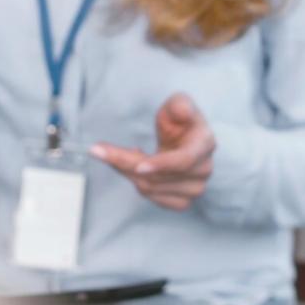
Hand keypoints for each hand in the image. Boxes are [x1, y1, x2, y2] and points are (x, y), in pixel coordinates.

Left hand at [91, 93, 215, 211]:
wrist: (183, 140)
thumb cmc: (179, 121)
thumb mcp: (177, 103)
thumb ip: (179, 104)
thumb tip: (183, 110)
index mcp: (205, 144)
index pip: (184, 161)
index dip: (161, 164)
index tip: (137, 164)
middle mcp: (203, 169)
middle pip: (158, 176)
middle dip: (126, 163)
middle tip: (99, 150)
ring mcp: (194, 188)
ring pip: (150, 188)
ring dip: (127, 171)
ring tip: (119, 153)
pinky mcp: (182, 201)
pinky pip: (152, 198)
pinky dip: (136, 182)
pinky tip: (135, 168)